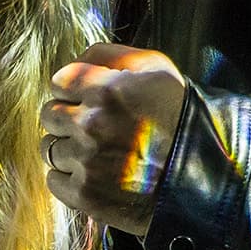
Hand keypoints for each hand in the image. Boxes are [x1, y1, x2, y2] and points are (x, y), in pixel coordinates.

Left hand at [40, 42, 188, 235]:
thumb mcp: (155, 69)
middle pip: (49, 115)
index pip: (58, 82)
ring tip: (96, 152)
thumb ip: (108, 54)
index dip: (74, 89)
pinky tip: (94, 174)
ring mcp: (86, 162)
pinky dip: (68, 177)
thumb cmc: (178, 116)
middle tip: (93, 126)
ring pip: (49, 148)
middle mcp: (91, 126)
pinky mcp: (85, 195)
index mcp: (106, 91)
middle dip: (68, 117)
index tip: (89, 98)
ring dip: (67, 148)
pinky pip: (53, 180)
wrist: (201, 175)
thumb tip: (73, 61)